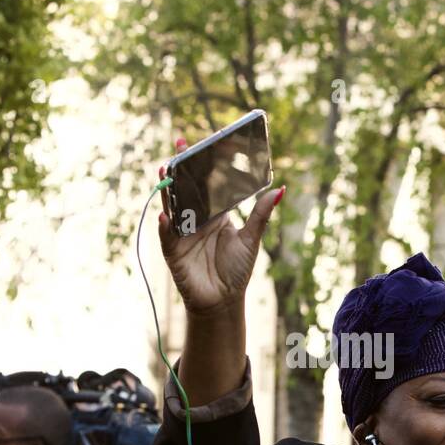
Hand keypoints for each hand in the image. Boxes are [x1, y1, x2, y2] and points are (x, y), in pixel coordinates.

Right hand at [158, 135, 283, 316]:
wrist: (224, 301)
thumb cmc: (237, 271)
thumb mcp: (251, 239)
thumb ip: (261, 214)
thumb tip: (279, 189)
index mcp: (213, 214)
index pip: (204, 185)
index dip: (198, 165)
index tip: (194, 143)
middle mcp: (195, 221)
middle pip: (185, 190)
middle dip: (179, 170)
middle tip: (178, 148)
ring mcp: (181, 235)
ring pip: (172, 208)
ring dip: (167, 191)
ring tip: (164, 171)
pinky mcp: (173, 252)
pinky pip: (167, 236)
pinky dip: (165, 226)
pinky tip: (164, 216)